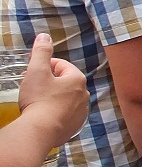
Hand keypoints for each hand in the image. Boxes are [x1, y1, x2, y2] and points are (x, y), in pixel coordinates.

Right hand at [19, 34, 88, 148]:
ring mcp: (82, 111)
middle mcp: (84, 94)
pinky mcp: (75, 125)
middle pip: (64, 82)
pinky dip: (55, 112)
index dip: (44, 66)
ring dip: (52, 97)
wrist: (41, 130)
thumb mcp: (37, 71)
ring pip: (65, 98)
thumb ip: (41, 52)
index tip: (31, 72)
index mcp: (78, 79)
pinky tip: (44, 114)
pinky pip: (65, 113)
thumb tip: (45, 36)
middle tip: (32, 87)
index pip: (60, 65)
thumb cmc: (39, 99)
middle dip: (48, 82)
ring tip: (37, 102)